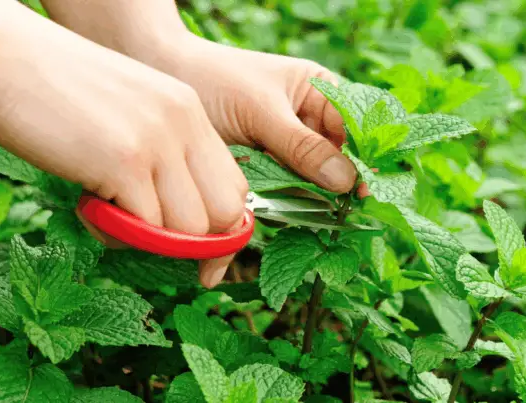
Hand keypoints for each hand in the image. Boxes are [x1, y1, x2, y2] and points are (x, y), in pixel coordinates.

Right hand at [0, 4, 246, 287]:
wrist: (0, 51)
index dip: (220, 230)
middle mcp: (183, 124)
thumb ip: (155, 154)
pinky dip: (114, 233)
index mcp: (189, 112)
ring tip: (105, 212)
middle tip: (148, 239)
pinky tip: (86, 207)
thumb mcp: (127, 112)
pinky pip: (143, 228)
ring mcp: (156, 141)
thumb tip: (166, 221)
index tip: (194, 253)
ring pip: (187, 230)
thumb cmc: (55, 88)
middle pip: (224, 215)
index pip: (235, 188)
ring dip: (147, 239)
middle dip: (194, 245)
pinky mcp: (122, 161)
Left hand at [146, 37, 357, 193]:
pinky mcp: (264, 166)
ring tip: (318, 217)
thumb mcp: (262, 110)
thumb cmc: (214, 79)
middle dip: (337, 184)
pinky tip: (289, 214)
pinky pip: (285, 188)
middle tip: (342, 212)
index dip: (362, 157)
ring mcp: (286, 145)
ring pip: (312, 178)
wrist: (162, 79)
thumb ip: (302, 146)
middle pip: (336, 159)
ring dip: (312, 197)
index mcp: (319, 91)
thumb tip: (346, 180)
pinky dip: (286, 201)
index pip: (354, 127)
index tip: (362, 188)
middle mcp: (307, 119)